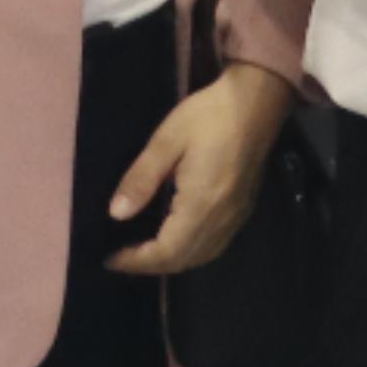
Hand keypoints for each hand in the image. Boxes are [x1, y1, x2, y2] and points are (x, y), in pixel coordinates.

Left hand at [102, 63, 294, 274]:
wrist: (257, 101)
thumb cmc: (209, 115)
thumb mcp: (166, 140)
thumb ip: (141, 179)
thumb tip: (116, 215)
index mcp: (201, 204)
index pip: (166, 252)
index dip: (136, 260)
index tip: (109, 258)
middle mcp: (221, 220)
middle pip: (183, 261)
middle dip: (149, 265)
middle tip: (119, 257)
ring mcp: (236, 217)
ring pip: (201, 257)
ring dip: (170, 261)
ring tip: (141, 252)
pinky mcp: (242, 210)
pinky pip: (214, 246)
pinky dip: (190, 252)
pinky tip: (174, 239)